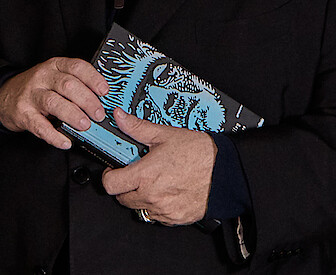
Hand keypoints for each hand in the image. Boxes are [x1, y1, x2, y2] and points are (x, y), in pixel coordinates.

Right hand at [0, 57, 108, 149]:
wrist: (4, 97)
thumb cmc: (37, 88)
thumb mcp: (54, 78)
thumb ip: (75, 84)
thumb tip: (102, 101)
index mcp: (55, 66)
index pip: (77, 67)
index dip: (93, 79)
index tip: (105, 91)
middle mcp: (43, 77)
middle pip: (68, 85)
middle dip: (87, 100)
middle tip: (98, 114)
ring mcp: (31, 94)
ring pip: (53, 102)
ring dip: (72, 114)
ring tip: (85, 125)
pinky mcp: (22, 113)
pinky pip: (39, 125)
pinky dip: (53, 135)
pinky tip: (65, 142)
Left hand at [101, 108, 217, 225]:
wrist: (226, 171)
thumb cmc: (200, 153)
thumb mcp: (165, 134)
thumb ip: (138, 128)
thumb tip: (120, 118)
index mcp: (145, 175)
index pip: (110, 184)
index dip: (109, 175)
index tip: (114, 170)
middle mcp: (152, 196)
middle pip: (122, 198)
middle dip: (125, 186)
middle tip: (136, 173)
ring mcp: (164, 210)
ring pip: (139, 208)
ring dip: (141, 197)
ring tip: (155, 181)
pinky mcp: (175, 219)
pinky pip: (156, 217)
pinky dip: (157, 206)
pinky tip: (167, 191)